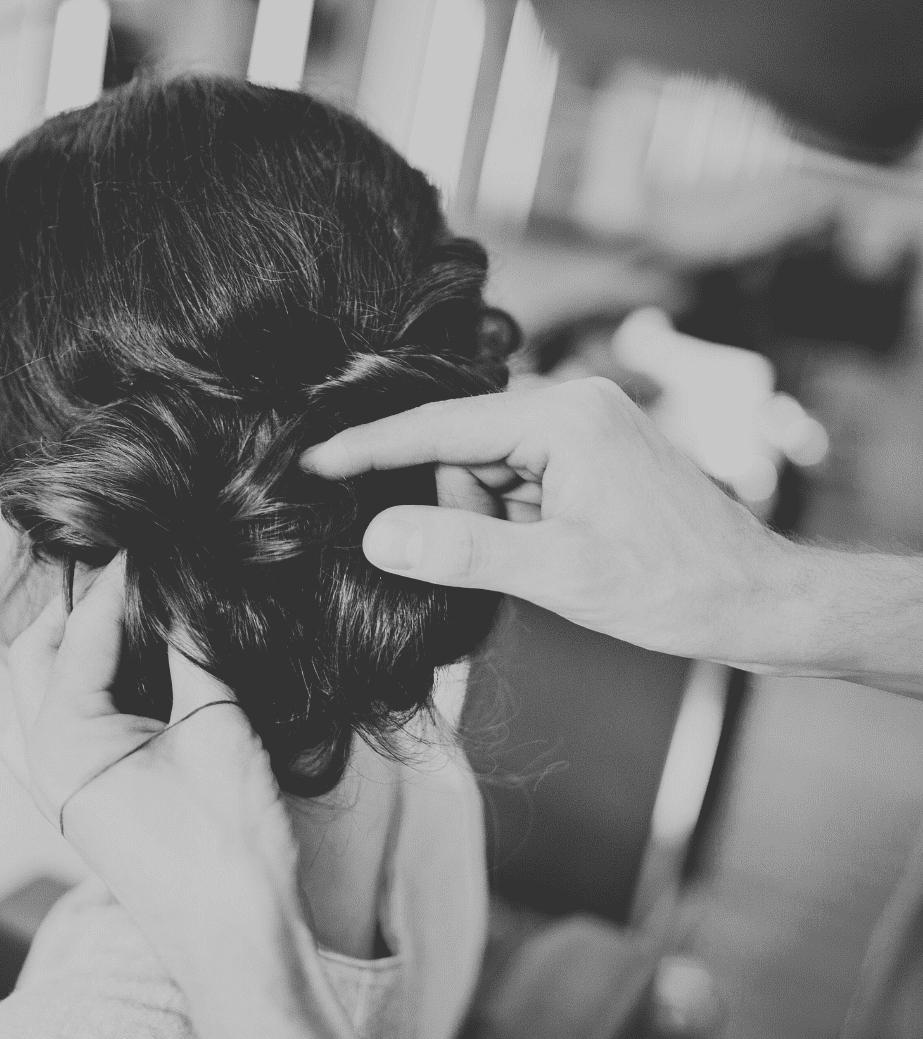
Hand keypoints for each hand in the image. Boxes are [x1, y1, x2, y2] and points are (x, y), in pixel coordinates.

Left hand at [1, 557, 379, 1038]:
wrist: (238, 932)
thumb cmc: (226, 840)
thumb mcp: (215, 723)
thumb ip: (190, 647)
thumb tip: (182, 585)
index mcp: (62, 738)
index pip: (81, 630)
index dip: (116, 577)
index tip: (146, 536)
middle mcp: (42, 757)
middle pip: (39, 652)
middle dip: (76, 601)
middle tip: (128, 561)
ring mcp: (57, 782)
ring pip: (43, 686)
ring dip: (74, 640)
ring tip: (124, 602)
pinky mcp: (83, 795)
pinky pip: (55, 724)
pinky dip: (77, 684)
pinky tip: (114, 669)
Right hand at [301, 371, 796, 670]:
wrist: (758, 600)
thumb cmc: (675, 584)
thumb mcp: (559, 573)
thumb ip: (462, 550)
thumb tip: (379, 534)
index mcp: (564, 416)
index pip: (441, 427)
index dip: (370, 448)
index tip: (312, 459)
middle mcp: (573, 407)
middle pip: (464, 451)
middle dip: (457, 510)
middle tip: (494, 562)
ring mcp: (584, 432)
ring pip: (490, 474)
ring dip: (491, 525)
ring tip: (544, 565)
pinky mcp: (591, 461)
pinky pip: (520, 486)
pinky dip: (513, 525)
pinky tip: (544, 557)